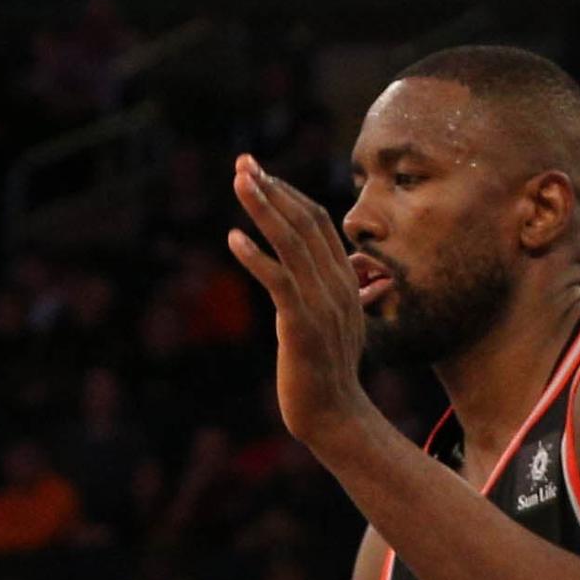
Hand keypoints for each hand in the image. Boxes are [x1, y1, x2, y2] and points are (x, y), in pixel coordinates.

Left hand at [225, 155, 372, 450]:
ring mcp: (323, 304)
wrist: (334, 417)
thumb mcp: (333, 323)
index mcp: (345, 279)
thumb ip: (327, 293)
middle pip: (305, 222)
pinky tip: (233, 239)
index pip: (317, 221)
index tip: (260, 172)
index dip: (288, 192)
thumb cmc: (325, 373)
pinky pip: (280, 282)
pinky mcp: (303, 326)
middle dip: (272, 189)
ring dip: (263, 208)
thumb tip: (324, 276)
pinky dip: (256, 257)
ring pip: (292, 243)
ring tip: (239, 182)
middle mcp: (338, 285)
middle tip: (243, 163)